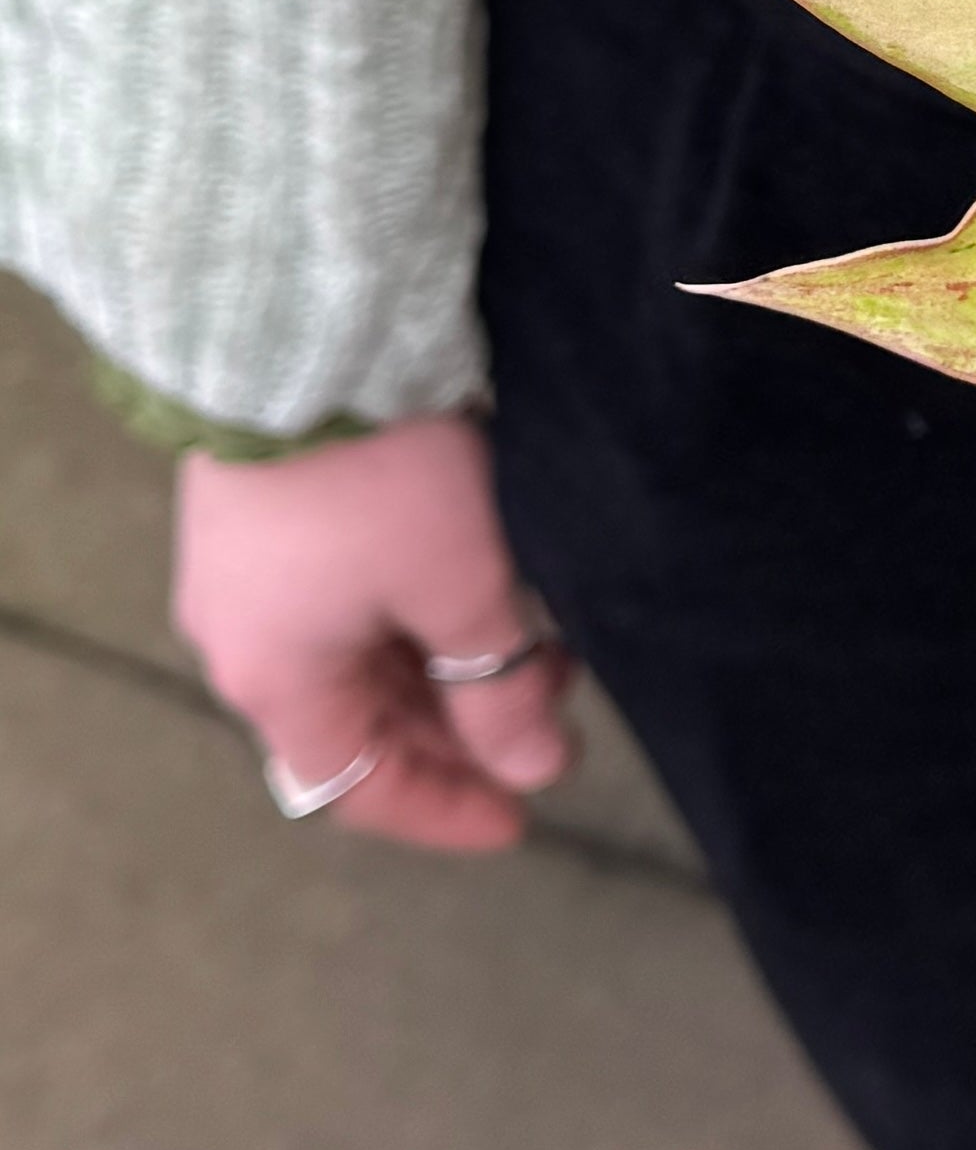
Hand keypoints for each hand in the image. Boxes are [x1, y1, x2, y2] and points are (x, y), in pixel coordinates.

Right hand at [173, 412, 572, 850]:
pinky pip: (348, 597)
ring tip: (543, 640)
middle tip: (556, 709)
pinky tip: (487, 586)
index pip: (355, 784)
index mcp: (274, 680)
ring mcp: (251, 571)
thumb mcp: (460, 584)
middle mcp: (245, 637)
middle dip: (461, 727)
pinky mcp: (272, 510)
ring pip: (359, 654)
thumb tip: (536, 768)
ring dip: (447, 664)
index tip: (521, 817)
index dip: (443, 807)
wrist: (309, 332)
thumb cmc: (383, 473)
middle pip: (359, 718)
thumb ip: (500, 686)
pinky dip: (419, 612)